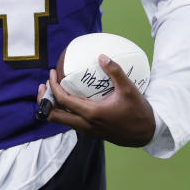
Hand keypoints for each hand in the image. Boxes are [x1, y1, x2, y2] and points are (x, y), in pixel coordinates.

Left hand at [36, 54, 155, 146]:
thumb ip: (115, 71)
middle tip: (44, 85)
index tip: (52, 73)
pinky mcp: (92, 132)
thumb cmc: (138, 111)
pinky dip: (64, 111)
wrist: (146, 133)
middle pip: (54, 116)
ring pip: (62, 121)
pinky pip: (71, 123)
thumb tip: (101, 56)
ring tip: (53, 91)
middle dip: (44, 101)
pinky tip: (70, 100)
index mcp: (91, 113)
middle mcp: (85, 125)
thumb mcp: (129, 89)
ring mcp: (87, 131)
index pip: (62, 100)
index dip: (53, 85)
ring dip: (53, 107)